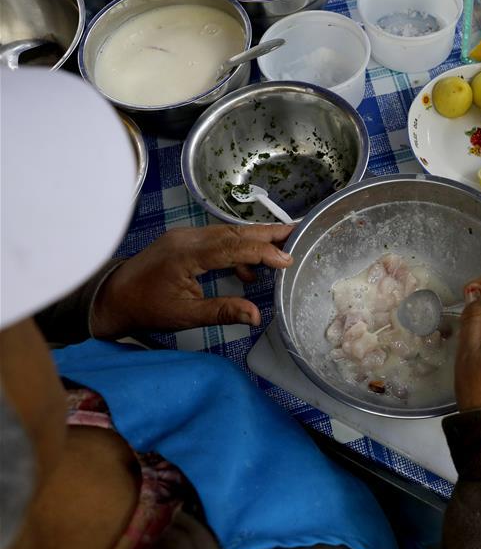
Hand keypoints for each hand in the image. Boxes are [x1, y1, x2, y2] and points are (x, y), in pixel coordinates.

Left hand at [90, 225, 293, 337]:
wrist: (112, 297)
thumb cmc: (145, 308)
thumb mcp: (184, 316)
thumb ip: (222, 312)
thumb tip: (256, 316)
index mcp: (186, 254)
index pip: (233, 247)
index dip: (263, 252)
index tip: (288, 260)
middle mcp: (188, 238)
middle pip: (235, 231)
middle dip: (269, 233)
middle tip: (300, 231)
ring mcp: (186, 236)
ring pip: (229, 232)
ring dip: (257, 239)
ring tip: (285, 245)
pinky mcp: (186, 241)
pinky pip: (219, 239)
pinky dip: (240, 249)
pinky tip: (250, 270)